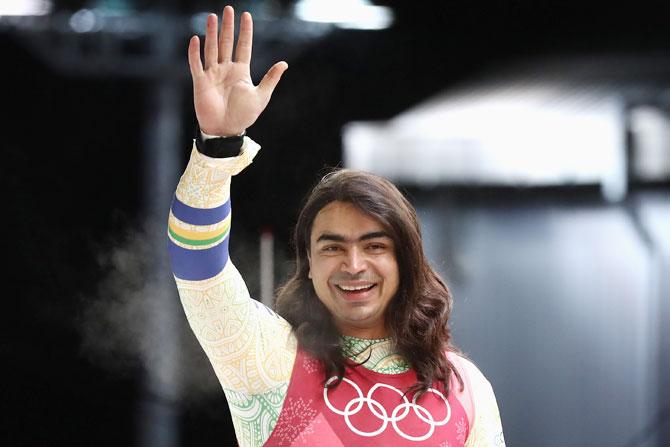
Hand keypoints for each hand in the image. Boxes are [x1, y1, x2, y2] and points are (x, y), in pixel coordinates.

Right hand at [188, 5, 287, 135]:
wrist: (226, 130)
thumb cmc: (243, 116)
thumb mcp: (261, 96)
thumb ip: (270, 79)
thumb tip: (284, 63)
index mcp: (241, 72)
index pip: (243, 46)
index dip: (245, 32)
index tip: (247, 15)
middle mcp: (226, 70)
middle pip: (226, 43)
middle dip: (227, 27)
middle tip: (228, 9)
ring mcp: (212, 75)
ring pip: (211, 49)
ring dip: (211, 33)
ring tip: (212, 17)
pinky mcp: (200, 82)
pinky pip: (196, 64)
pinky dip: (195, 52)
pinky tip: (195, 39)